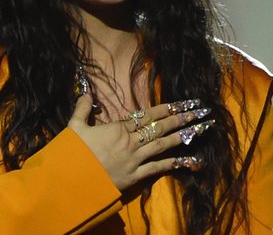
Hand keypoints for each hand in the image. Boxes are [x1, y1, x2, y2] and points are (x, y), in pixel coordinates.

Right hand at [67, 94, 213, 190]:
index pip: (148, 115)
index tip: (184, 103)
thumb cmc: (72, 153)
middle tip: (201, 111)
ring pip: (164, 144)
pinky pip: (158, 168)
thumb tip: (86, 93)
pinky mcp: (135, 176)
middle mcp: (131, 141)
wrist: (71, 179)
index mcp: (118, 128)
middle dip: (182, 118)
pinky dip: (175, 163)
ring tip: (201, 129)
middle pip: (161, 127)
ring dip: (184, 136)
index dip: (167, 108)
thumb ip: (82, 109)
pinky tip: (190, 160)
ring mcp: (135, 159)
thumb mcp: (74, 127)